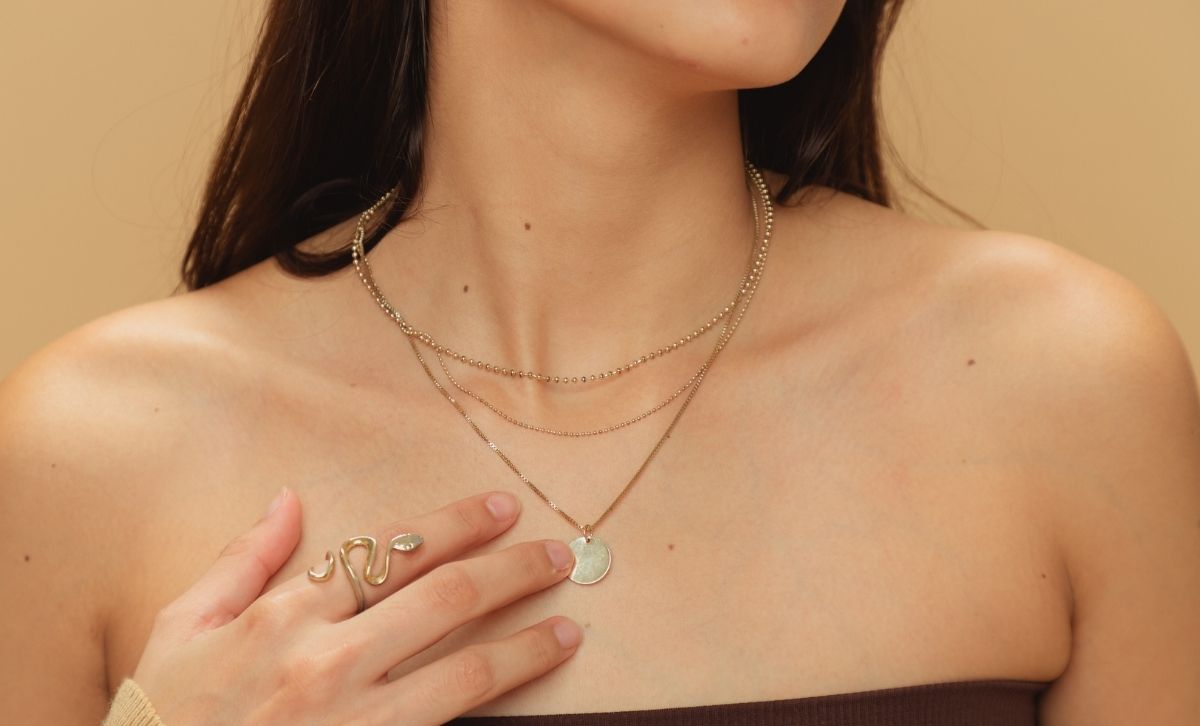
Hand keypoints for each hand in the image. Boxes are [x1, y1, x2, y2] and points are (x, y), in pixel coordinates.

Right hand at [127, 487, 580, 724]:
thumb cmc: (162, 719)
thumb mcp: (177, 628)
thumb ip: (238, 559)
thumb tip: (287, 498)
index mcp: (284, 615)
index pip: (390, 552)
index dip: (455, 525)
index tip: (500, 508)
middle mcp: (328, 660)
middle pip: (446, 598)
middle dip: (512, 570)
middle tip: (559, 554)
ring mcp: (355, 719)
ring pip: (464, 669)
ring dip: (526, 643)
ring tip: (568, 628)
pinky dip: (496, 709)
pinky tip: (530, 692)